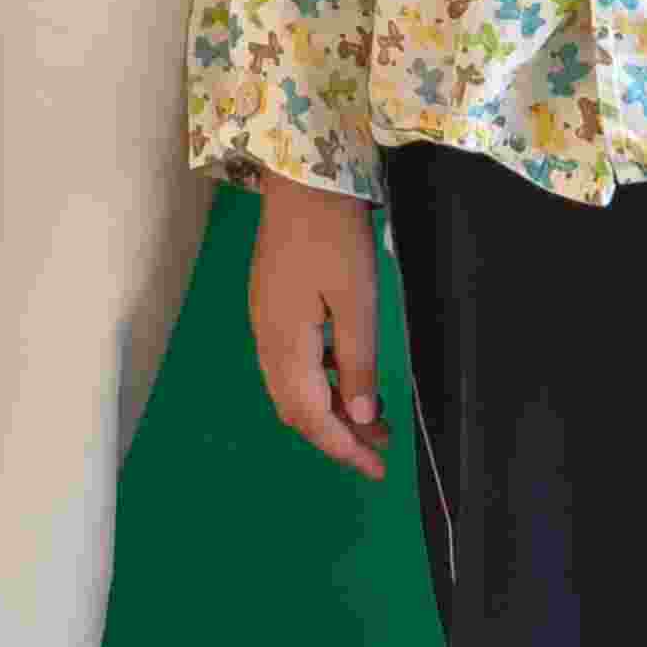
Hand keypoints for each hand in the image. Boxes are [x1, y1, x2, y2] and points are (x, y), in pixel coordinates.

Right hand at [247, 178, 391, 480]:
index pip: (309, 416)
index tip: (376, 470)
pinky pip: (292, 362)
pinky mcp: (272, 305)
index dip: (342, 448)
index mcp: (284, 342)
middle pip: (294, 408)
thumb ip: (358, 361)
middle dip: (337, 435)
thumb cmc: (332, 233)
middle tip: (380, 450)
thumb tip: (362, 417)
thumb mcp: (356, 298)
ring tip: (376, 417)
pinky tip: (350, 373)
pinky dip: (322, 380)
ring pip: (292, 387)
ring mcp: (265, 321)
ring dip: (331, 408)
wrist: (300, 176)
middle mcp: (266, 339)